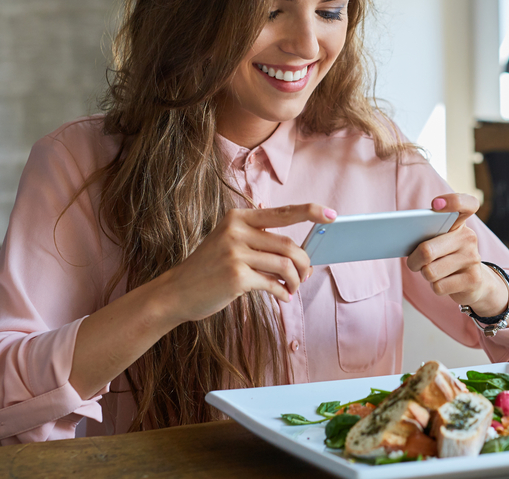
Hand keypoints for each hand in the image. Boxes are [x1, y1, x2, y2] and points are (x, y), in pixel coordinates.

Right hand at [160, 203, 335, 323]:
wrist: (176, 291)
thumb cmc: (209, 268)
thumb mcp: (229, 242)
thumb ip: (259, 240)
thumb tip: (301, 255)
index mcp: (238, 218)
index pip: (282, 212)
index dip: (310, 211)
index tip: (331, 215)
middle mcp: (236, 231)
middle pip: (289, 245)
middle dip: (304, 263)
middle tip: (305, 276)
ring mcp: (235, 253)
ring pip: (285, 265)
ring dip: (295, 280)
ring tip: (293, 288)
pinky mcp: (236, 277)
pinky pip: (273, 284)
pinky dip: (283, 293)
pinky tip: (282, 297)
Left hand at [405, 194, 508, 317]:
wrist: (473, 283)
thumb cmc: (446, 257)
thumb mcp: (437, 242)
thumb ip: (424, 234)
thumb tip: (398, 238)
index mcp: (458, 222)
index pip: (467, 203)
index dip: (453, 201)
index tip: (435, 204)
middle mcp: (468, 237)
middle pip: (427, 250)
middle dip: (413, 261)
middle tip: (414, 262)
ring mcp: (473, 258)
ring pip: (430, 272)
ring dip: (425, 275)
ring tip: (433, 271)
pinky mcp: (473, 279)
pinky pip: (439, 286)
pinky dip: (435, 287)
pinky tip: (444, 282)